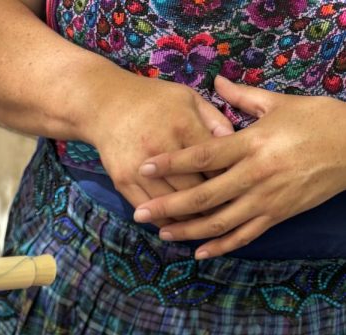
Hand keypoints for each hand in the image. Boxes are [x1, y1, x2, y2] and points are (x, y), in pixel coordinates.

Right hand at [80, 67, 233, 209]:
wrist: (106, 105)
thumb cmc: (153, 100)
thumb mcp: (189, 98)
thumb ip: (215, 120)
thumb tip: (236, 146)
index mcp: (183, 125)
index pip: (214, 163)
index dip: (229, 179)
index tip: (238, 189)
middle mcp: (161, 148)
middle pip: (195, 189)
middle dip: (214, 204)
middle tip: (227, 214)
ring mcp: (139, 168)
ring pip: (173, 205)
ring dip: (190, 219)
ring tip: (204, 224)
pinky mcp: (123, 181)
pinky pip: (149, 211)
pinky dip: (166, 221)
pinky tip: (177, 224)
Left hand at [132, 75, 345, 257]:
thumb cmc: (316, 120)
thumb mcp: (278, 104)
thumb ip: (242, 98)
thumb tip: (216, 81)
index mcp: (251, 144)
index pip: (203, 156)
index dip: (172, 163)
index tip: (146, 166)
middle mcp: (255, 175)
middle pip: (203, 196)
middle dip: (168, 206)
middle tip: (140, 213)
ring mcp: (265, 199)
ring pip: (219, 222)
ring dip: (187, 231)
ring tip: (162, 233)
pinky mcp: (277, 215)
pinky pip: (243, 236)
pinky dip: (220, 247)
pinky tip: (199, 253)